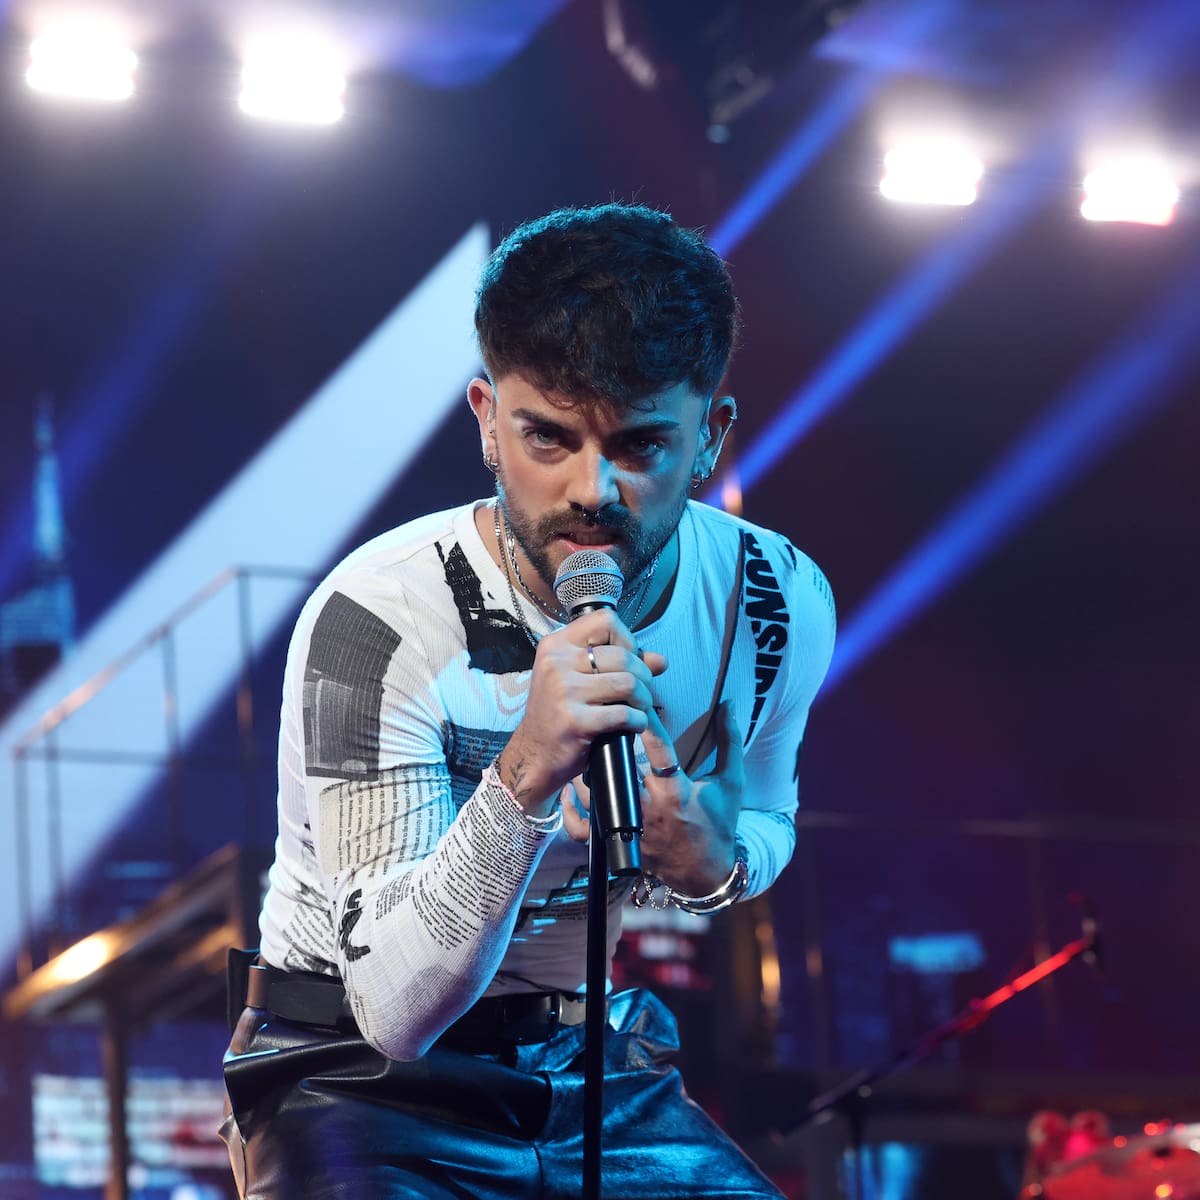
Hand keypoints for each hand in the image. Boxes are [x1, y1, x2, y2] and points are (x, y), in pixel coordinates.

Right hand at [498, 609, 666, 817]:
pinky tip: (632, 725)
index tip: (628, 659)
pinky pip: (624, 714)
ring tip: (638, 708)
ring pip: (628, 683)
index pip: (605, 620)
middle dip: (643, 675)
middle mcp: (556, 663)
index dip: (627, 639)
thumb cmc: (560, 712)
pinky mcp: (575, 721)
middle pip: (622, 655)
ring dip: (643, 699)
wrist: (535, 753)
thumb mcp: (579, 679)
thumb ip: (618, 664)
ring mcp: (564, 692)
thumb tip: (660, 660)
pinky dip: (638, 721)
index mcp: (556, 645)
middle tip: (640, 692)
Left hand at [562, 700, 744, 893]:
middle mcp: (649, 809)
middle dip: (608, 743)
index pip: (659, 748)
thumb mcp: (731, 782)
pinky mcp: (617, 844)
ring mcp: (629, 828)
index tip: (636, 697)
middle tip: (600, 718)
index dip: (646, 720)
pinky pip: (583, 830)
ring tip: (583, 746)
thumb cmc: (718, 824)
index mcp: (676, 791)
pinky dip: (572, 811)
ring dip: (586, 771)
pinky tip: (569, 790)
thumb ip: (730, 742)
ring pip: (595, 795)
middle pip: (619, 769)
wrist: (706, 873)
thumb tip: (729, 704)